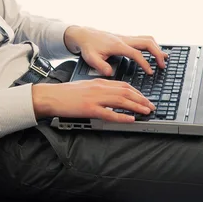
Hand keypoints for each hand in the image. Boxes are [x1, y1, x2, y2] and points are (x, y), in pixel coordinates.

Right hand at [32, 79, 156, 121]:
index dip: (137, 92)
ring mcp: (95, 98)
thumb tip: (113, 94)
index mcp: (100, 82)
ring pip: (122, 101)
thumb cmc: (66, 93)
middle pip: (127, 92)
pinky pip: (109, 113)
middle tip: (151, 106)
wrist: (51, 96)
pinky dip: (122, 116)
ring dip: (137, 106)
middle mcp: (100, 88)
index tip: (145, 98)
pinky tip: (131, 119)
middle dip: (142, 99)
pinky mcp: (90, 109)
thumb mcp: (87, 86)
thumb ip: (100, 88)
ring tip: (147, 111)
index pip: (124, 85)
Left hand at [64, 26, 168, 76]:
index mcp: (118, 45)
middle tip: (162, 65)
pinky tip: (155, 52)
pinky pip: (143, 40)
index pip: (136, 53)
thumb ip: (100, 66)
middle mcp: (125, 39)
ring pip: (147, 39)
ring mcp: (126, 38)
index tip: (150, 72)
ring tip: (163, 59)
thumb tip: (110, 73)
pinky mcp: (126, 39)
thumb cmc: (88, 46)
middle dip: (157, 53)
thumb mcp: (90, 58)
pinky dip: (152, 46)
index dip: (145, 63)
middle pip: (147, 42)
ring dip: (157, 48)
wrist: (84, 35)